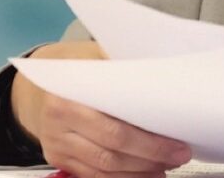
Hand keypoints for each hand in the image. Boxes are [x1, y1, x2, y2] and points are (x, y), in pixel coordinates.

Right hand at [12, 40, 191, 177]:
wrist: (45, 80)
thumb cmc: (81, 65)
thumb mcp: (99, 56)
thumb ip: (126, 68)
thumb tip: (166, 77)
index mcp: (70, 96)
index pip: (115, 128)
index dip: (149, 141)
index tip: (177, 142)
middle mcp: (59, 122)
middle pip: (111, 150)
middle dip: (150, 157)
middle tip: (178, 156)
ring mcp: (57, 143)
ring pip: (103, 167)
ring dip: (138, 172)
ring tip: (164, 167)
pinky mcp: (58, 157)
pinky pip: (92, 175)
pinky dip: (120, 177)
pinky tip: (142, 174)